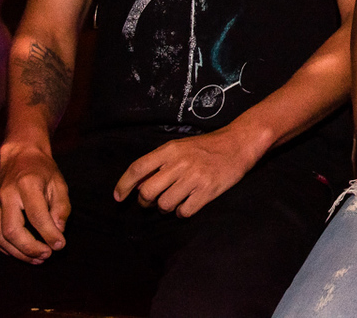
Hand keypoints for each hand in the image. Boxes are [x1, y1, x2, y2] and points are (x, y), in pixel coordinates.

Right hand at [0, 144, 69, 262]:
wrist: (20, 156)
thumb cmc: (43, 171)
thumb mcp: (59, 183)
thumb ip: (61, 207)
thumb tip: (59, 232)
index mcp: (27, 185)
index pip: (37, 216)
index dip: (48, 234)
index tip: (60, 245)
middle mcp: (6, 195)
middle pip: (13, 230)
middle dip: (30, 248)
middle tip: (47, 255)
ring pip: (1, 237)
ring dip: (19, 253)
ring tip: (37, 259)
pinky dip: (7, 248)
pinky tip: (21, 253)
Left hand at [113, 127, 260, 216]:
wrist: (238, 144)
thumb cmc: (207, 147)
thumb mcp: (180, 147)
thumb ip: (159, 162)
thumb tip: (137, 186)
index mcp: (170, 150)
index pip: (137, 169)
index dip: (123, 185)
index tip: (118, 198)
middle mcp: (180, 163)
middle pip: (147, 192)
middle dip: (146, 201)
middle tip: (152, 201)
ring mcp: (195, 178)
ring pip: (164, 205)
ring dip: (166, 207)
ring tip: (175, 199)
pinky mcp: (208, 191)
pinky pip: (183, 212)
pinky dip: (183, 211)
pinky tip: (189, 202)